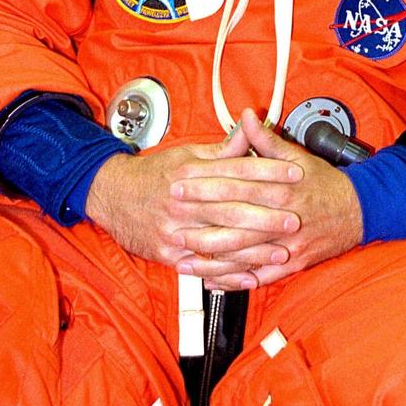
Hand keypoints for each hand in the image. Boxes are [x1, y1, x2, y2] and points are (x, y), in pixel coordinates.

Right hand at [84, 121, 303, 281]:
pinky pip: (203, 266)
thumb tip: (251, 130)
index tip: (294, 173)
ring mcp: (174, 230)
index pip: (236, 171)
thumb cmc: (153, 174)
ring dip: (254, 249)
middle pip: (231, 208)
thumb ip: (222, 150)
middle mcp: (183, 201)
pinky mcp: (168, 254)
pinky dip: (228, 274)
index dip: (268, 172)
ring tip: (281, 251)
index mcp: (190, 173)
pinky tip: (251, 276)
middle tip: (295, 217)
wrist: (111, 195)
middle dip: (267, 214)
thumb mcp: (186, 155)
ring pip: (220, 241)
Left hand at [171, 108, 363, 289]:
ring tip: (183, 260)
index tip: (180, 184)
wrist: (360, 210)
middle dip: (201, 226)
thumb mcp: (297, 155)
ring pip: (244, 255)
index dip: (205, 185)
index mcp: (282, 188)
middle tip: (172, 227)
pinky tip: (214, 282)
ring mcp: (288, 245)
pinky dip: (236, 281)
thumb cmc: (325, 183)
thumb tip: (246, 116)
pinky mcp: (293, 264)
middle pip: (235, 222)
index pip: (236, 185)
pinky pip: (260, 277)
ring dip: (212, 260)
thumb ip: (266, 140)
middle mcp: (283, 218)